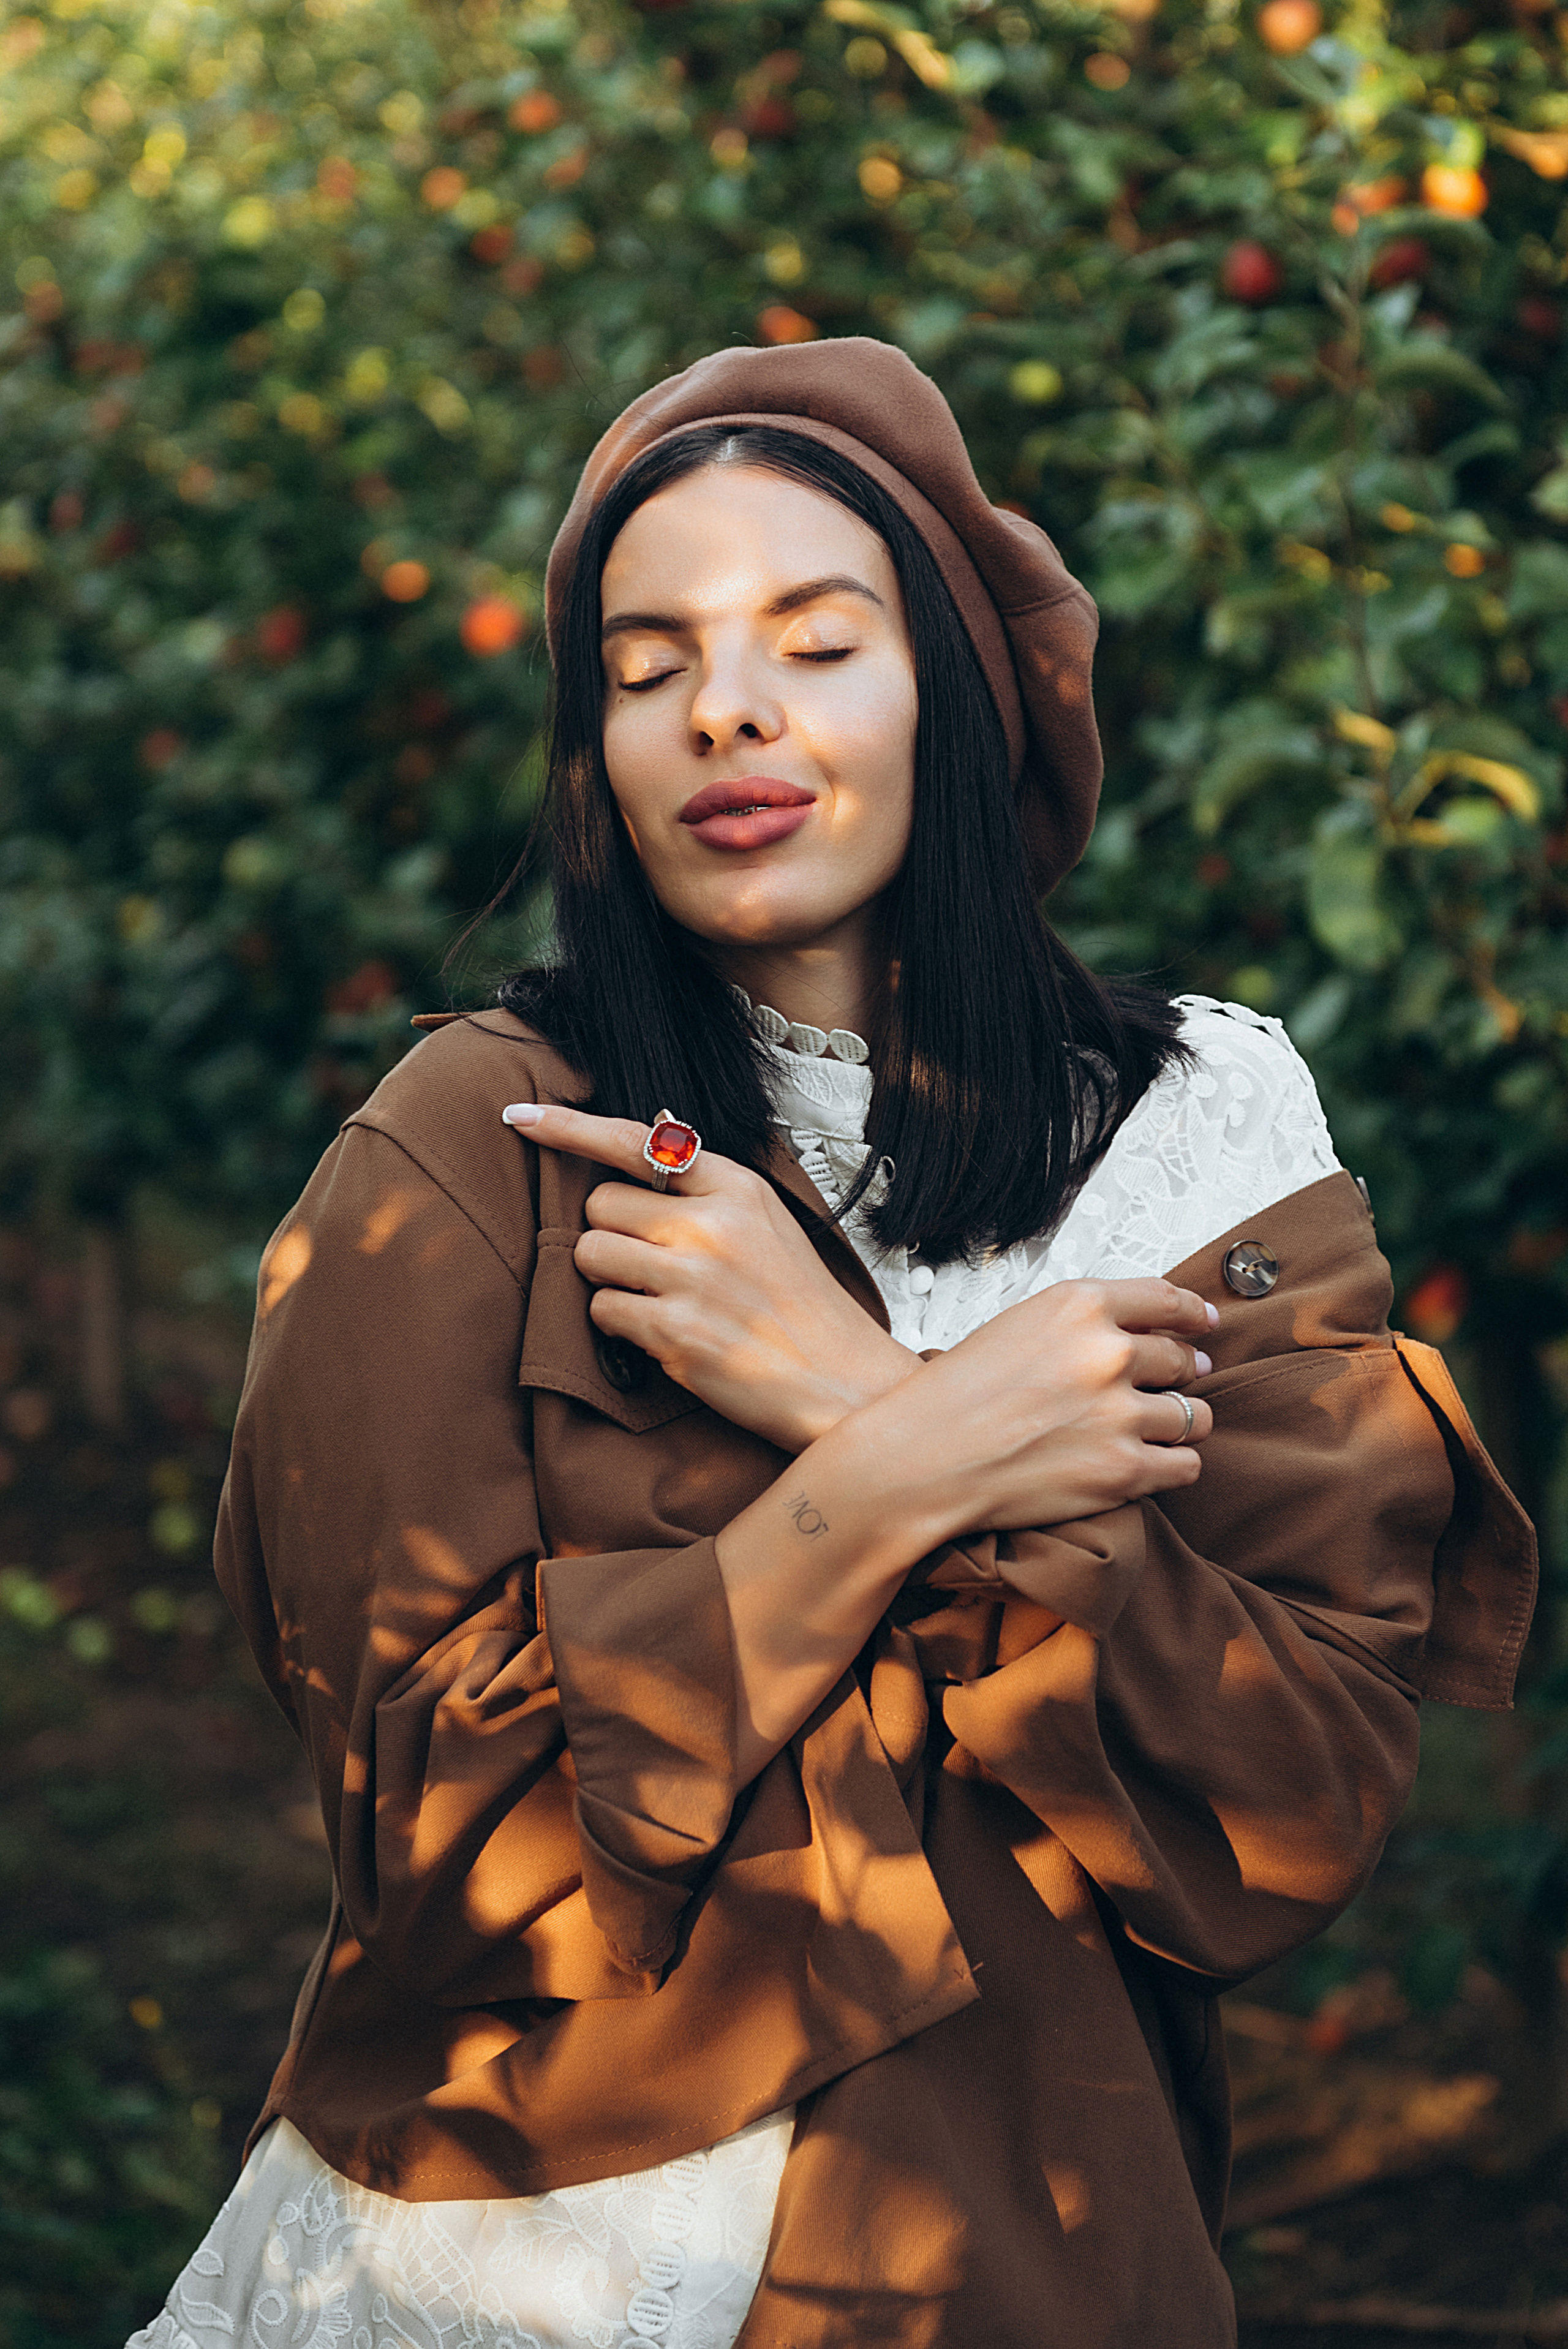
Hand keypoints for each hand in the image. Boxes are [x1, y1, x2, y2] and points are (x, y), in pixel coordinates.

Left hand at [502, 1101, 918, 1450]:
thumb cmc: (796, 1302)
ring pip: (590, 1254)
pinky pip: (601, 1309)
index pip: (636, 1140)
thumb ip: (706, 1186)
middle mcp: (712, 1223)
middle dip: (610, 1234)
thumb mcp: (764, 1221)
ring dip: (608, 1279)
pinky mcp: (674, 1331)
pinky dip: (620, 1324)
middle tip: (651, 1263)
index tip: (521, 1116)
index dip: (569, 1127)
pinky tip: (664, 1332)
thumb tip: (642, 1142)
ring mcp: (692, 1277)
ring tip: (659, 1298)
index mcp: (736, 1186)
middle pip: (599, 1204)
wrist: (840, 1379)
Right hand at [849, 1276, 1216, 1549]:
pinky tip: (1153, 1464)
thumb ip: (1080, 1322)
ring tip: (1160, 1429)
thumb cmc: (956, 1396)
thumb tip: (1143, 1333)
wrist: (920, 1460)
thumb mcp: (1017, 1326)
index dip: (1193, 1313)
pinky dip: (1174, 1465)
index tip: (1204, 1323)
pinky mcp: (1123, 1471)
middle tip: (1182, 1380)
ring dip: (1183, 1422)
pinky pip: (1185, 1465)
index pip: (1166, 1300)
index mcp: (1080, 1307)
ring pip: (1193, 1415)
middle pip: (1182, 1358)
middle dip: (1186, 1370)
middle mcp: (1108, 1354)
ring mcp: (1120, 1414)